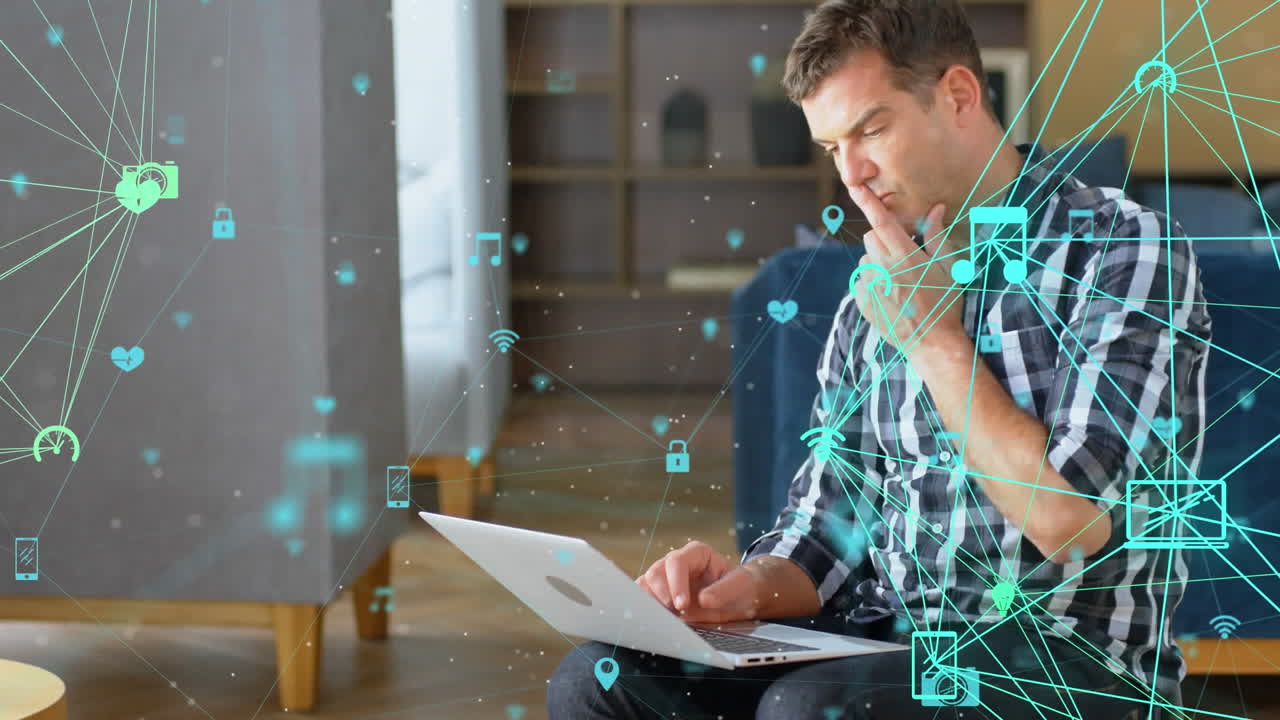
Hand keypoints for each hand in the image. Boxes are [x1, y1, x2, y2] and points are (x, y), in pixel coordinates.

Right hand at [636, 541, 762, 622]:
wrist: (741, 598)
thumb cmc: (741, 587)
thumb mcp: (741, 585)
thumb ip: (724, 590)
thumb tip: (704, 599)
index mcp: (696, 554)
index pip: (676, 562)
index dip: (676, 582)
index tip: (682, 604)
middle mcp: (677, 564)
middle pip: (655, 572)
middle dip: (660, 595)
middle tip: (673, 615)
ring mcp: (667, 580)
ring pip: (645, 585)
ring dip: (650, 604)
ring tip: (664, 620)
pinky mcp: (662, 597)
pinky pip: (645, 600)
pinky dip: (647, 610)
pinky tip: (656, 622)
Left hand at [849, 184, 966, 354]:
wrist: (932, 342)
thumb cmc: (946, 303)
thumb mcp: (949, 267)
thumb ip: (937, 236)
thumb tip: (935, 208)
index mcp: (906, 256)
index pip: (882, 222)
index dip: (868, 202)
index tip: (855, 185)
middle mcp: (884, 268)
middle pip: (871, 238)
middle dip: (884, 241)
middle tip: (903, 257)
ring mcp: (870, 286)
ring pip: (866, 261)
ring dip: (878, 264)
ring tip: (899, 284)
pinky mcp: (862, 301)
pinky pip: (861, 281)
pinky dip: (872, 284)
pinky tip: (891, 297)